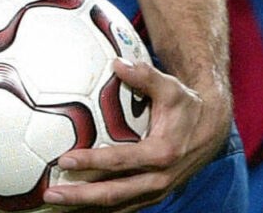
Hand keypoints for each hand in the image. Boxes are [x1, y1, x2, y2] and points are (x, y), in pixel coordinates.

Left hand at [41, 58, 231, 210]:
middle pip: (114, 193)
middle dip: (80, 197)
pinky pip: (125, 207)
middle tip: (50, 194)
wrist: (211, 130)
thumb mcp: (171, 87)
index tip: (64, 159)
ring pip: (118, 206)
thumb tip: (118, 63)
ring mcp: (157, 191)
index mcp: (162, 153)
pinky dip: (101, 209)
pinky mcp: (154, 195)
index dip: (91, 162)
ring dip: (86, 208)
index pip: (120, 161)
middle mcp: (159, 178)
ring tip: (58, 206)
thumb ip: (145, 75)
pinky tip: (78, 208)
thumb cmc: (186, 105)